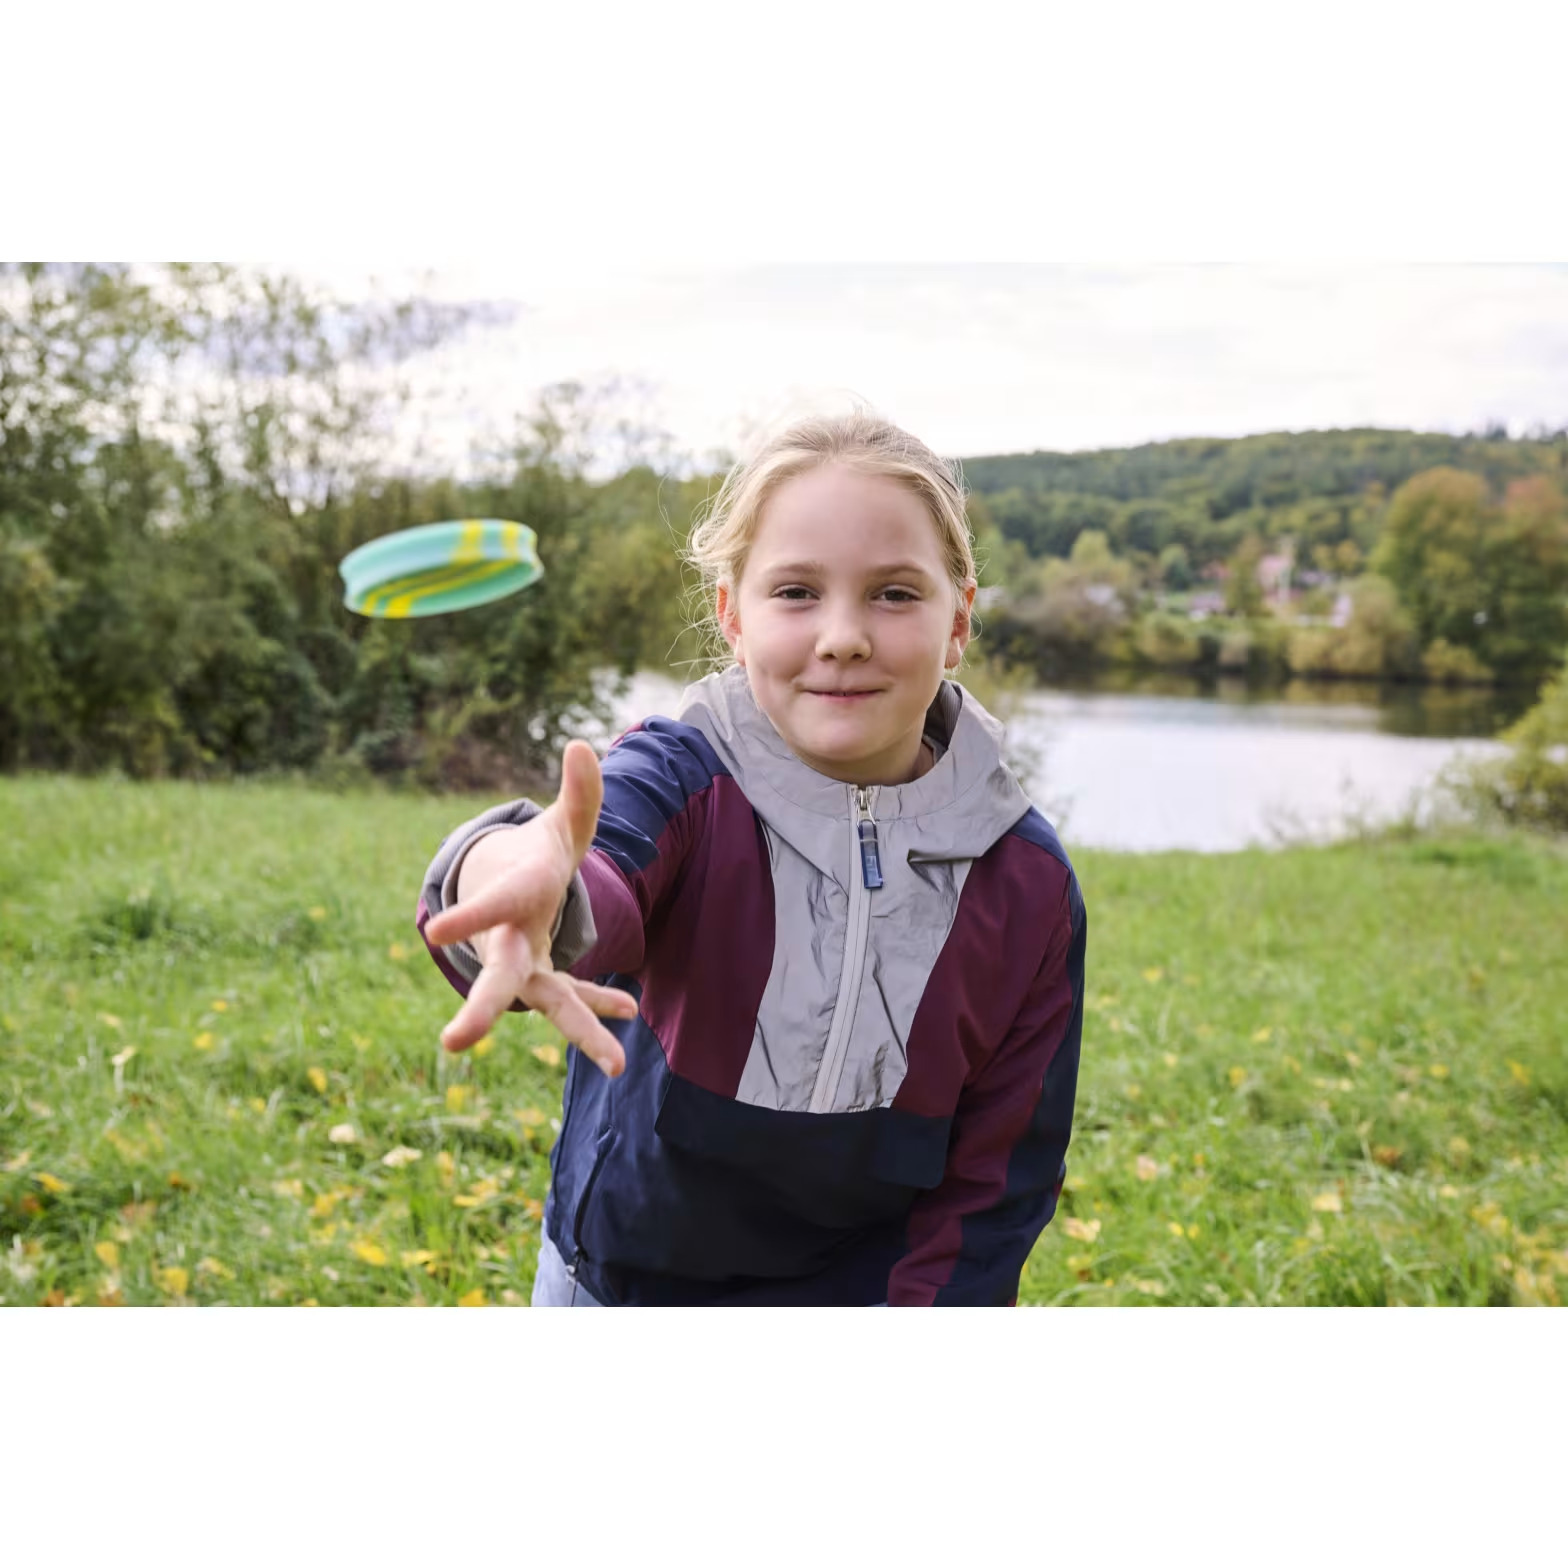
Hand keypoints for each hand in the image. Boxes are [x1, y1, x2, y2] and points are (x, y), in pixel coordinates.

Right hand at [422, 739, 636, 1076]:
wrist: (513, 889)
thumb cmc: (534, 857)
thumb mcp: (561, 826)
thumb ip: (579, 793)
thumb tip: (584, 746)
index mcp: (509, 899)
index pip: (489, 907)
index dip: (468, 916)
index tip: (433, 929)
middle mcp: (511, 941)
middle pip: (498, 979)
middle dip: (482, 1008)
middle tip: (455, 1042)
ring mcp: (530, 966)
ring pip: (549, 1003)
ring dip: (582, 1031)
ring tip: (617, 1067)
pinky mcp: (550, 980)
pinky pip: (576, 997)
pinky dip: (601, 1005)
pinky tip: (630, 1011)